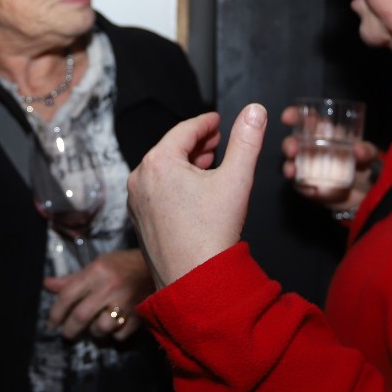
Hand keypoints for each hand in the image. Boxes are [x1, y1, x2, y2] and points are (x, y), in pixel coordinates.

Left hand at [44, 248, 153, 341]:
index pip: (68, 295)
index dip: (55, 313)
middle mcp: (110, 287)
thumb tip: (47, 285)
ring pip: (100, 328)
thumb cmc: (123, 265)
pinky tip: (114, 326)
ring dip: (94, 332)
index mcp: (97, 271)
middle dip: (69, 330)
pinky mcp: (140, 315)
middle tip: (67, 334)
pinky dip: (113, 335)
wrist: (158, 266)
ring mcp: (126, 302)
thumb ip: (72, 279)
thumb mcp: (97, 265)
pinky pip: (119, 335)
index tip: (51, 324)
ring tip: (94, 328)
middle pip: (81, 316)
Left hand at [127, 105, 266, 289]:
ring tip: (208, 163)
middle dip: (196, 143)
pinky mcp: (139, 221)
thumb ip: (247, 139)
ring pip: (163, 171)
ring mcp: (136, 201)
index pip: (184, 130)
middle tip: (217, 139)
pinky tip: (194, 193)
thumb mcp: (237, 178)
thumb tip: (255, 110)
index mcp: (158, 162)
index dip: (205, 123)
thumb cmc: (213, 232)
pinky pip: (156, 192)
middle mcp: (139, 178)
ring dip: (186, 164)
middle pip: (170, 149)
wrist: (194, 281)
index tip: (216, 120)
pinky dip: (175, 185)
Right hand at [278, 104, 380, 214]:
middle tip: (293, 150)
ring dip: (288, 166)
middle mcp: (310, 148)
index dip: (294, 115)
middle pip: (292, 141)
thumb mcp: (369, 153)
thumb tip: (359, 150)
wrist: (362, 191)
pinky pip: (299, 186)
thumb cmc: (361, 164)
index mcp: (323, 133)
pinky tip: (312, 189)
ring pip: (290, 163)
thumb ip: (366, 150)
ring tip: (293, 171)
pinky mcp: (306, 184)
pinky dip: (303, 188)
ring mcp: (306, 167)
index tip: (288, 117)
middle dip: (289, 144)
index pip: (305, 120)